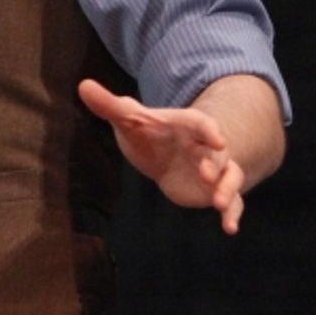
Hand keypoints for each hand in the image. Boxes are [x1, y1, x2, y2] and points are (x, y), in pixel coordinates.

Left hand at [78, 78, 246, 233]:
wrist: (159, 151)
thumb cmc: (146, 131)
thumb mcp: (127, 118)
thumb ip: (108, 105)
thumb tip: (83, 85)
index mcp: (188, 125)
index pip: (202, 124)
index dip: (210, 131)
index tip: (217, 140)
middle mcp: (205, 147)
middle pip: (219, 154)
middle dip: (216, 164)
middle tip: (206, 175)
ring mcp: (213, 170)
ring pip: (231, 177)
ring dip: (228, 189)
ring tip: (219, 205)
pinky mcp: (212, 190)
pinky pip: (230, 201)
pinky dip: (232, 213)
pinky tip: (230, 228)